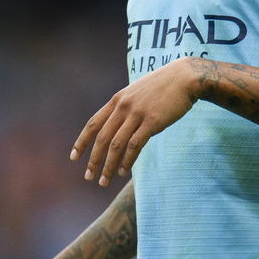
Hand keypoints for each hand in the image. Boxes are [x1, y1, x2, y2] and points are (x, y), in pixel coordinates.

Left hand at [70, 58, 200, 186]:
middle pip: (102, 138)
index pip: (93, 123)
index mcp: (117, 100)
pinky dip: (127, 161)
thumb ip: (126, 107)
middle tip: (88, 177)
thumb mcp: (137, 93)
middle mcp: (123, 107)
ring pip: (116, 144)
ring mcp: (137, 114)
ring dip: (109, 165)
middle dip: (93, 160)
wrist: (184, 77)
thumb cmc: (163, 87)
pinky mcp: (152, 122)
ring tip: (105, 181)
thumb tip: (118, 125)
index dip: (82, 141)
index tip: (74, 157)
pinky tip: (123, 172)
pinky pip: (134, 145)